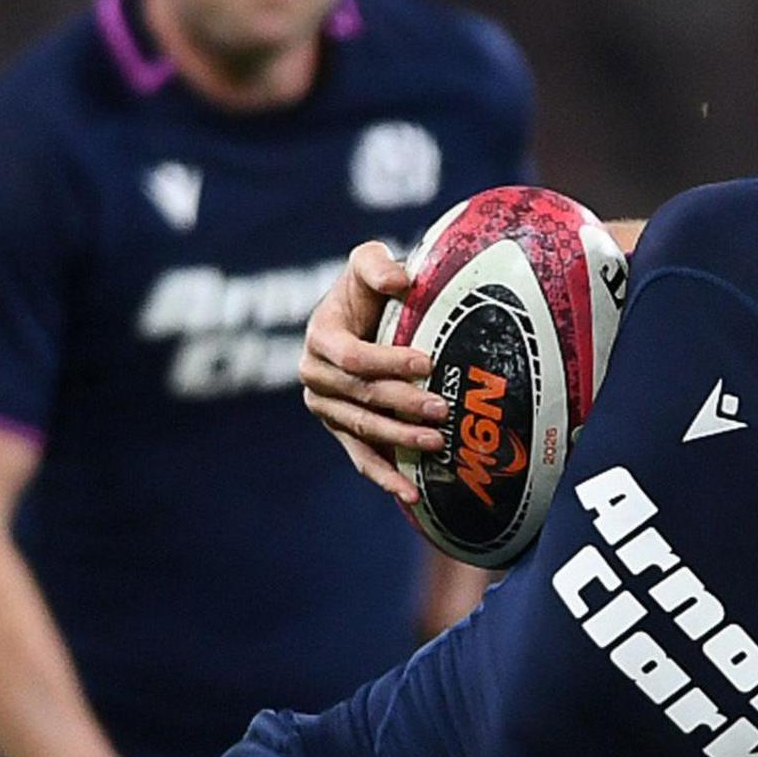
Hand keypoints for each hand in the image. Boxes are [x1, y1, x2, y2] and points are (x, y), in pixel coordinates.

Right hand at [296, 239, 445, 502]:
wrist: (358, 316)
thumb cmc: (368, 288)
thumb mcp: (368, 262)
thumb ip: (378, 265)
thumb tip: (401, 280)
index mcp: (320, 336)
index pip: (353, 356)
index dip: (387, 361)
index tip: (426, 362)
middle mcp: (315, 374)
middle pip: (361, 397)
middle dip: (402, 404)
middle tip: (442, 409)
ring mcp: (326, 407)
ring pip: (363, 429)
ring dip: (400, 440)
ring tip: (437, 443)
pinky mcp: (341, 430)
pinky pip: (360, 457)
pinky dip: (385, 476)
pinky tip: (410, 494)